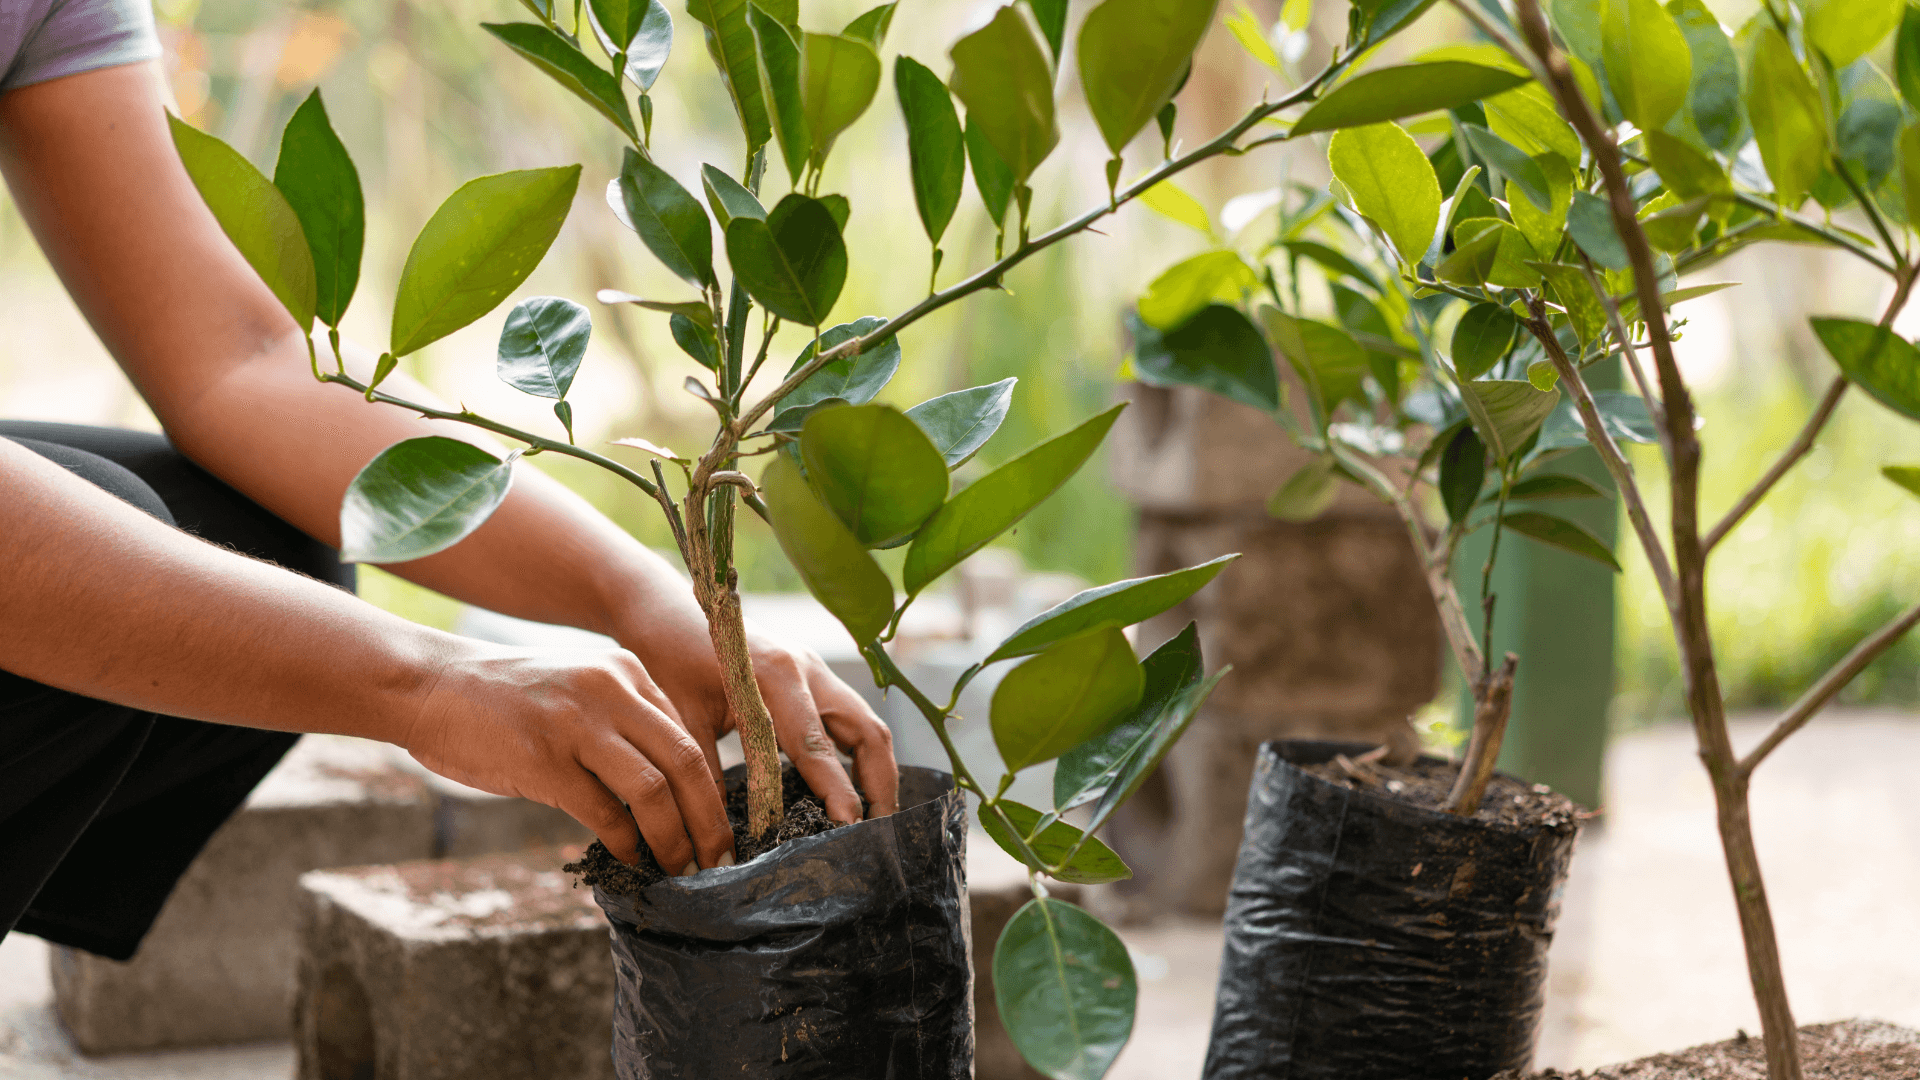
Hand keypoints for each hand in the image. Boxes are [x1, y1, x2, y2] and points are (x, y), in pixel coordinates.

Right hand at [403, 642, 734, 871]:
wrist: (429, 685)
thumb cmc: (504, 700)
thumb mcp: (577, 690)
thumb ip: (621, 726)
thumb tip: (665, 793)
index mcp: (626, 673)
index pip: (689, 735)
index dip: (711, 789)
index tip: (719, 828)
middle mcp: (611, 691)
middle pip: (686, 761)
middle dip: (709, 820)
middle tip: (718, 862)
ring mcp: (577, 724)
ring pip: (652, 790)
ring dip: (673, 839)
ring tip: (679, 870)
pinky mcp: (544, 759)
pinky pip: (603, 812)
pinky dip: (624, 843)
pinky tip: (629, 861)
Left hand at [627, 614, 899, 825]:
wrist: (664, 608)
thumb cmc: (668, 656)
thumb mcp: (683, 717)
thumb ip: (707, 774)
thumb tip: (721, 840)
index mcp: (776, 675)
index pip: (816, 746)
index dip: (836, 792)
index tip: (849, 829)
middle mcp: (808, 670)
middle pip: (867, 731)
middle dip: (879, 785)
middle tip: (877, 834)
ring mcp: (816, 670)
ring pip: (868, 726)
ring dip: (876, 772)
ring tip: (874, 820)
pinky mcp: (814, 676)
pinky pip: (852, 719)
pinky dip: (860, 756)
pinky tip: (853, 790)